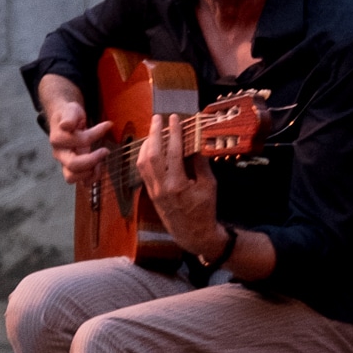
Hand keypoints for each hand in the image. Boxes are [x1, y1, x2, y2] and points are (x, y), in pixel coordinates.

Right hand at [42, 91, 112, 183]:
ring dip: (90, 172)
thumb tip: (65, 125)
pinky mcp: (73, 169)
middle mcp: (60, 153)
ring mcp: (65, 163)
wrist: (65, 121)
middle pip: (72, 165)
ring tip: (100, 162)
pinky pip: (80, 182)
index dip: (94, 134)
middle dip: (92, 159)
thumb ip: (69, 117)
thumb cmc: (70, 115)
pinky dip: (91, 178)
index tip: (108, 124)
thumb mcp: (71, 110)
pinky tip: (99, 167)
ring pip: (72, 177)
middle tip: (106, 150)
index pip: (77, 140)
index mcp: (57, 138)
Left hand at [137, 113, 227, 258]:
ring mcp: (153, 191)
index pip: (173, 153)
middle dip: (154, 133)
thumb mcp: (209, 186)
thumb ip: (201, 164)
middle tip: (158, 117)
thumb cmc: (205, 210)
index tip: (175, 119)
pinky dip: (145, 155)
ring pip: (143, 162)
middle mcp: (162, 187)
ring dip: (147, 143)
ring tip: (153, 130)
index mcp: (178, 185)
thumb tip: (196, 143)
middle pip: (152, 154)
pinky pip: (143, 171)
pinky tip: (150, 147)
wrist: (193, 234)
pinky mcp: (150, 193)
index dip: (173, 133)